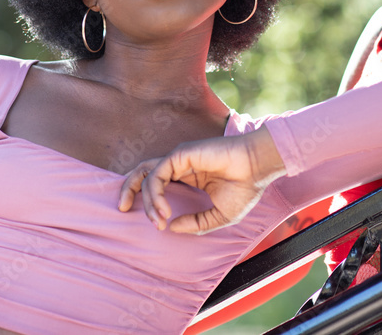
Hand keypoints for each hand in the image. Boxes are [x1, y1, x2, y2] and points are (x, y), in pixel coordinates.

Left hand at [117, 128, 285, 233]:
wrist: (259, 170)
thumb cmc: (244, 188)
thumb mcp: (218, 216)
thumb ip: (195, 223)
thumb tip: (172, 227)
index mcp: (187, 177)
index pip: (156, 184)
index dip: (150, 205)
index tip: (159, 225)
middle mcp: (179, 166)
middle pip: (142, 174)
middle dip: (127, 191)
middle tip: (122, 210)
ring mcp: (178, 159)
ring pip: (146, 173)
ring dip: (143, 197)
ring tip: (154, 218)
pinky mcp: (180, 155)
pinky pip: (157, 174)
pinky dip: (155, 194)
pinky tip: (164, 210)